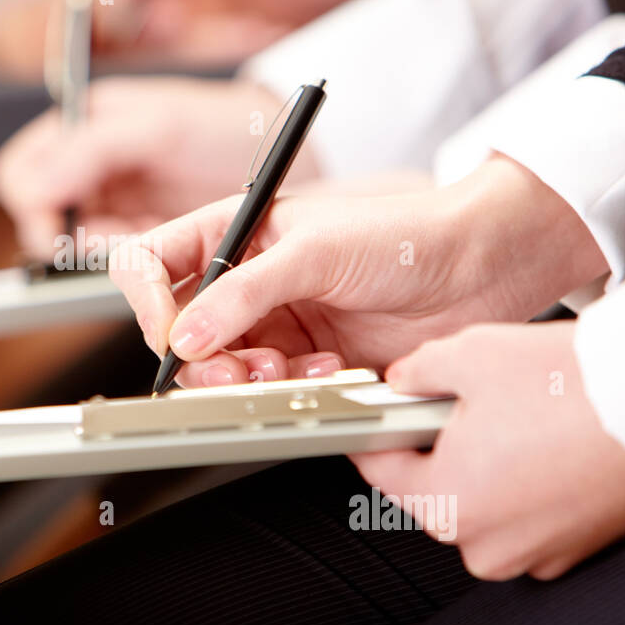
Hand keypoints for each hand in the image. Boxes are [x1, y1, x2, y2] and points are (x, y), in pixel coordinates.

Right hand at [0, 76, 306, 257]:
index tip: (61, 234)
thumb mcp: (161, 126)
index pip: (23, 176)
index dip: (35, 208)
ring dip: (114, 260)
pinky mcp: (150, 243)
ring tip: (159, 247)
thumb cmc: (228, 123)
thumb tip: (31, 187)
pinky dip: (146, 280)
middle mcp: (92, 170)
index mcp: (83, 127)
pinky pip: (127, 272)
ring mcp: (120, 207)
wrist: (297, 153)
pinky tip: (175, 259)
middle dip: (80, 244)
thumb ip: (91, 151)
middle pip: (48, 222)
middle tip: (126, 247)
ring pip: (87, 255)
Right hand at [108, 155, 608, 387]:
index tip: (174, 331)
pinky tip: (328, 370)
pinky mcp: (303, 362)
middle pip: (178, 331)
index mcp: (234, 232)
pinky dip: (291, 391)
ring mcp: (272, 322)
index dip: (147, 300)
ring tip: (289, 370)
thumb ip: (244, 292)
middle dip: (202, 357)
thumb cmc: (404, 235)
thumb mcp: (316, 252)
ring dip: (248, 379)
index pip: (152, 264)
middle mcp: (244, 279)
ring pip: (220, 370)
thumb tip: (187, 336)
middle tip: (238, 368)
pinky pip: (270, 392)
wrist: (478, 271)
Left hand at [353, 321, 624, 579]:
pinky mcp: (572, 550)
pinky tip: (546, 444)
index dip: (373, 435)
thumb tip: (400, 380)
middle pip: (433, 491)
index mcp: (447, 502)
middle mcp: (485, 543)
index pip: (381, 472)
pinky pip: (527, 516)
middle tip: (463, 405)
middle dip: (438, 447)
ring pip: (482, 505)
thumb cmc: (575, 387)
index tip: (372, 420)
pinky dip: (528, 485)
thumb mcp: (470, 355)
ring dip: (486, 467)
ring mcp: (533, 553)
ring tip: (516, 420)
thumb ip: (416, 372)